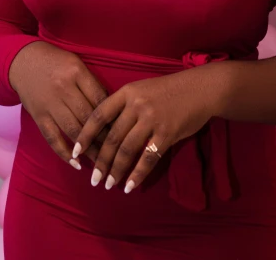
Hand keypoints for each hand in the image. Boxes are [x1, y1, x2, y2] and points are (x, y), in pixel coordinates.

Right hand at [9, 41, 109, 167]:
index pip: (100, 99)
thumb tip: (112, 107)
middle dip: (104, 137)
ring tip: (102, 163)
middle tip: (118, 152)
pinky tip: (76, 163)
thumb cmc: (56, 62)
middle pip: (88, 117)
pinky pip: (52, 138)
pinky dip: (64, 153)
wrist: (23, 61)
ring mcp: (50, 104)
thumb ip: (92, 83)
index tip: (124, 131)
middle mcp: (64, 89)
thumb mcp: (77, 64)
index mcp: (77, 73)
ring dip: (89, 149)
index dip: (113, 117)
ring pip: (73, 130)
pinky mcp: (38, 116)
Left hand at [72, 69, 215, 193]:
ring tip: (109, 184)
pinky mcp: (167, 133)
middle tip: (93, 179)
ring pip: (127, 150)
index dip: (85, 135)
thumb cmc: (168, 90)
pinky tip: (130, 186)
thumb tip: (104, 133)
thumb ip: (124, 107)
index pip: (99, 115)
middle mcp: (137, 105)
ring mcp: (152, 119)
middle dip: (101, 161)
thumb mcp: (141, 90)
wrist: (200, 88)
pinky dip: (138, 175)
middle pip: (111, 138)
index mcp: (127, 92)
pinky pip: (148, 158)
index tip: (75, 152)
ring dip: (116, 171)